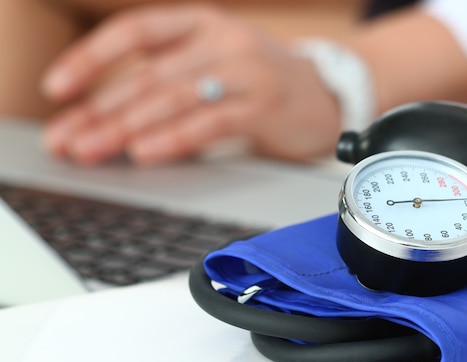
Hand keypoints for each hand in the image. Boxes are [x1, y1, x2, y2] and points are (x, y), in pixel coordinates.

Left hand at [41, 3, 341, 164]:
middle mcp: (220, 40)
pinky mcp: (264, 104)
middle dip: (100, 111)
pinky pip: (212, 120)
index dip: (91, 58)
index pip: (135, 32)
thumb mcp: (214, 66)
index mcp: (201, 25)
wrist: (328, 94)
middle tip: (68, 140)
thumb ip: (170, 82)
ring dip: (128, 126)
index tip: (58, 89)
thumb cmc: (264, 84)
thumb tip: (111, 120)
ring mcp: (245, 69)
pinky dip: (176, 137)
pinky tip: (148, 152)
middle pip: (148, 75)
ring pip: (174, 97)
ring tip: (94, 149)